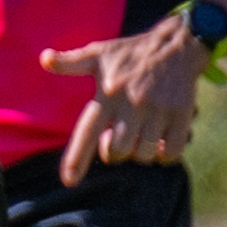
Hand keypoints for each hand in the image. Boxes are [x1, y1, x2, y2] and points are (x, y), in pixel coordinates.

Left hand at [42, 21, 211, 180]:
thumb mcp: (98, 53)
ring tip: (139, 137)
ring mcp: (158, 110)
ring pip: (144, 154)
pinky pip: (172, 151)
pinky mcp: (182, 115)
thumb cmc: (129, 53)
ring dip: (140, 154)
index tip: (69, 181)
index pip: (87, 132)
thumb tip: (44, 59)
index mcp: (107, 94)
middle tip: (118, 139)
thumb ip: (70, 62)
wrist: (176, 44)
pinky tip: (160, 143)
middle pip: (118, 151)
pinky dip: (165, 155)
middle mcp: (132, 104)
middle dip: (115, 153)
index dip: (77, 158)